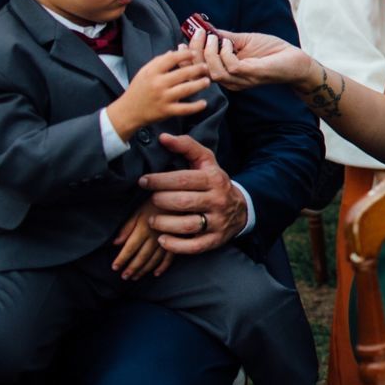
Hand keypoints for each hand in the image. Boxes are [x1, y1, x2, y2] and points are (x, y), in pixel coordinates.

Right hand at [110, 47, 211, 135]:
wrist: (127, 112)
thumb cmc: (138, 90)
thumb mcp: (144, 72)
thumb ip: (158, 61)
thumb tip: (174, 51)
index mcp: (152, 72)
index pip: (171, 59)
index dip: (185, 54)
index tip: (194, 53)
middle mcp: (158, 84)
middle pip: (182, 73)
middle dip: (197, 69)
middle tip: (206, 67)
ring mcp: (163, 98)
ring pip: (186, 89)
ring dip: (199, 85)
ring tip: (207, 81)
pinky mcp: (166, 111)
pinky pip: (184, 109)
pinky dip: (196, 106)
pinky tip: (204, 103)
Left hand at [111, 202, 173, 279]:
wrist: (181, 194)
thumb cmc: (156, 200)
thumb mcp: (138, 209)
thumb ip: (127, 226)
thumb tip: (115, 243)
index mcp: (144, 228)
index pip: (130, 248)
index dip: (121, 259)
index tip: (115, 267)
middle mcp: (155, 236)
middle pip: (142, 256)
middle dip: (132, 268)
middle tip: (124, 277)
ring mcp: (168, 239)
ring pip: (155, 259)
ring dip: (144, 269)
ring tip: (135, 277)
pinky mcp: (179, 239)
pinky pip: (171, 257)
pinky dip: (164, 266)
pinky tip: (156, 273)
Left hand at [140, 133, 248, 252]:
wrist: (241, 208)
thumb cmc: (214, 182)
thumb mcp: (206, 162)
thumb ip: (186, 147)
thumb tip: (163, 137)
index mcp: (215, 179)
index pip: (184, 179)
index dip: (160, 180)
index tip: (143, 181)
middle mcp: (218, 200)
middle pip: (182, 202)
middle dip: (160, 201)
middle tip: (150, 200)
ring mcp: (217, 222)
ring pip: (186, 225)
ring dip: (163, 224)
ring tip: (152, 220)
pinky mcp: (215, 240)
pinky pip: (192, 247)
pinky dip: (174, 245)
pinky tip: (162, 239)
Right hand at [194, 28, 313, 91]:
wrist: (295, 60)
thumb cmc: (272, 51)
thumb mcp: (244, 41)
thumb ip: (225, 38)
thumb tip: (206, 29)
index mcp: (227, 73)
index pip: (201, 70)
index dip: (189, 57)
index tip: (182, 42)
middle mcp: (232, 80)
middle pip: (203, 71)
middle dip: (195, 52)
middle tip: (196, 35)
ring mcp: (241, 80)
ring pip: (214, 71)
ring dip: (209, 52)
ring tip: (212, 37)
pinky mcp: (251, 75)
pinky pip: (231, 67)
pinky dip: (226, 53)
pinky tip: (228, 44)